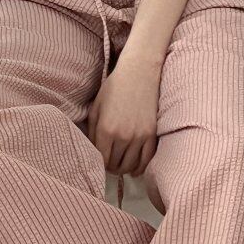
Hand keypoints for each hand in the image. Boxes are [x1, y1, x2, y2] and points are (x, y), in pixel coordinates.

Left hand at [86, 54, 161, 177]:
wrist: (139, 74)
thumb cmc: (114, 88)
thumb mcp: (96, 107)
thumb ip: (91, 130)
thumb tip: (91, 150)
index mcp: (106, 129)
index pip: (101, 159)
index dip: (99, 163)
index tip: (100, 160)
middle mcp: (123, 136)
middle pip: (115, 165)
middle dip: (111, 166)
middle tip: (109, 163)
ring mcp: (139, 136)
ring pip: (130, 165)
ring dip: (124, 169)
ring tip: (120, 165)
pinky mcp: (152, 134)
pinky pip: (147, 160)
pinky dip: (140, 168)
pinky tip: (134, 169)